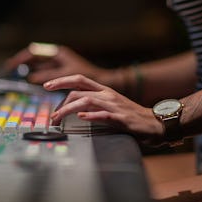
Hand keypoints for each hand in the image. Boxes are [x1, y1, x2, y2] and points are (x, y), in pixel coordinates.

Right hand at [5, 42, 110, 84]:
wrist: (101, 80)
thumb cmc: (87, 76)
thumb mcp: (66, 76)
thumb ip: (48, 77)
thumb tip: (32, 78)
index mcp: (57, 53)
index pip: (34, 52)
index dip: (22, 58)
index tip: (12, 64)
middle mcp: (57, 55)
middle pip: (35, 56)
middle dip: (22, 61)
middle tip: (10, 67)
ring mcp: (58, 62)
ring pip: (39, 63)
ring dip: (29, 67)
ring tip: (17, 72)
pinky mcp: (60, 70)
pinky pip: (44, 70)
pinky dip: (37, 73)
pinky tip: (31, 78)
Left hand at [44, 74, 162, 140]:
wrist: (155, 123)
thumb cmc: (131, 116)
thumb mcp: (110, 105)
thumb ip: (95, 104)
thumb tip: (73, 109)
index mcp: (104, 90)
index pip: (79, 79)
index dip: (61, 80)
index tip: (46, 85)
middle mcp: (107, 95)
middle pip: (78, 91)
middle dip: (61, 102)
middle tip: (52, 116)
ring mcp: (114, 106)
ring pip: (87, 101)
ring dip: (69, 109)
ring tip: (58, 118)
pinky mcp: (122, 118)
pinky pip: (105, 115)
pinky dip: (92, 115)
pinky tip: (82, 117)